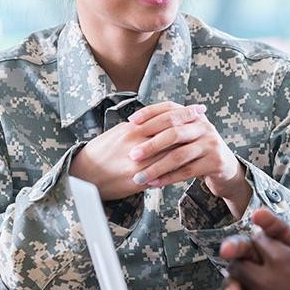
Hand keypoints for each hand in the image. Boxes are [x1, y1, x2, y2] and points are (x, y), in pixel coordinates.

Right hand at [69, 101, 204, 200]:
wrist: (83, 175)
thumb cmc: (100, 152)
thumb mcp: (118, 133)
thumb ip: (139, 126)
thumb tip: (158, 120)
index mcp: (132, 130)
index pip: (165, 118)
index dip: (184, 113)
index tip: (199, 109)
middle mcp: (137, 144)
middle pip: (172, 134)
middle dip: (191, 127)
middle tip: (206, 120)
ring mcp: (139, 163)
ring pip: (170, 154)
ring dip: (187, 149)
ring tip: (202, 144)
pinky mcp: (138, 180)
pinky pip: (163, 173)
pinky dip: (176, 170)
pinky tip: (188, 166)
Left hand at [127, 102, 251, 217]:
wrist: (225, 166)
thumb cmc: (197, 149)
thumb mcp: (185, 133)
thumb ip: (167, 127)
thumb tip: (132, 124)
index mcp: (194, 115)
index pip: (170, 109)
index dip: (150, 113)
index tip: (131, 121)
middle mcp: (204, 126)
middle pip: (174, 131)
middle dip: (151, 143)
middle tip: (132, 154)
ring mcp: (211, 144)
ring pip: (179, 155)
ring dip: (157, 167)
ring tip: (139, 177)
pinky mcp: (215, 162)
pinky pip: (187, 171)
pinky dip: (168, 178)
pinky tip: (154, 183)